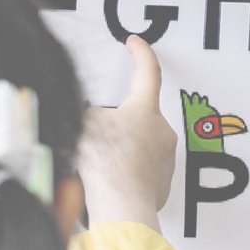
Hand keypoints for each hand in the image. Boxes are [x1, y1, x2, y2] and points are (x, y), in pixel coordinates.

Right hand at [75, 35, 175, 230]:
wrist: (121, 206)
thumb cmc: (105, 165)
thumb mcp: (83, 125)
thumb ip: (88, 112)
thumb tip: (89, 115)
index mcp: (144, 109)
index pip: (146, 72)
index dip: (139, 53)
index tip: (134, 43)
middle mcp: (162, 130)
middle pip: (137, 117)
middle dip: (117, 124)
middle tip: (95, 139)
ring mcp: (166, 157)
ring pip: (138, 146)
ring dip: (120, 151)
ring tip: (98, 168)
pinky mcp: (163, 183)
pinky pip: (141, 171)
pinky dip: (125, 174)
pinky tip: (109, 183)